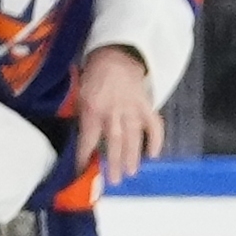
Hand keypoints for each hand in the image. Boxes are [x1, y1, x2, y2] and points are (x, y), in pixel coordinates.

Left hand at [62, 42, 164, 191]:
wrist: (115, 54)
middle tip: (114, 181)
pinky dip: (155, 139)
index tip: (82, 173)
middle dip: (113, 163)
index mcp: (92, 110)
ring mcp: (131, 109)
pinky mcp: (146, 105)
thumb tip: (82, 141)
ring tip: (131, 173)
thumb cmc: (94, 76)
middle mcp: (112, 112)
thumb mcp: (80, 94)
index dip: (84, 158)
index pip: (87, 140)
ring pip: (132, 137)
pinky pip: (153, 124)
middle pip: (113, 142)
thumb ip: (82, 117)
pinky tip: (154, 154)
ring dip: (132, 157)